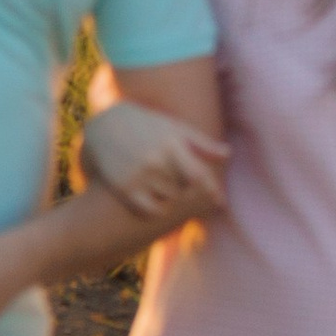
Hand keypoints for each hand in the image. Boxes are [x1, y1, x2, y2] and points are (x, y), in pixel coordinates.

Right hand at [82, 100, 228, 226]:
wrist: (107, 127)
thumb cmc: (149, 125)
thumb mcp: (175, 128)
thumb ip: (202, 143)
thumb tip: (228, 154)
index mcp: (171, 144)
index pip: (197, 175)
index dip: (211, 190)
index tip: (219, 201)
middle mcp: (155, 161)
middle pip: (184, 191)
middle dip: (190, 193)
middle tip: (193, 196)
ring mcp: (139, 176)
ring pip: (169, 201)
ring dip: (174, 200)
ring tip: (173, 194)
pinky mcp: (125, 189)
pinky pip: (150, 210)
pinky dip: (157, 209)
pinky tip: (157, 200)